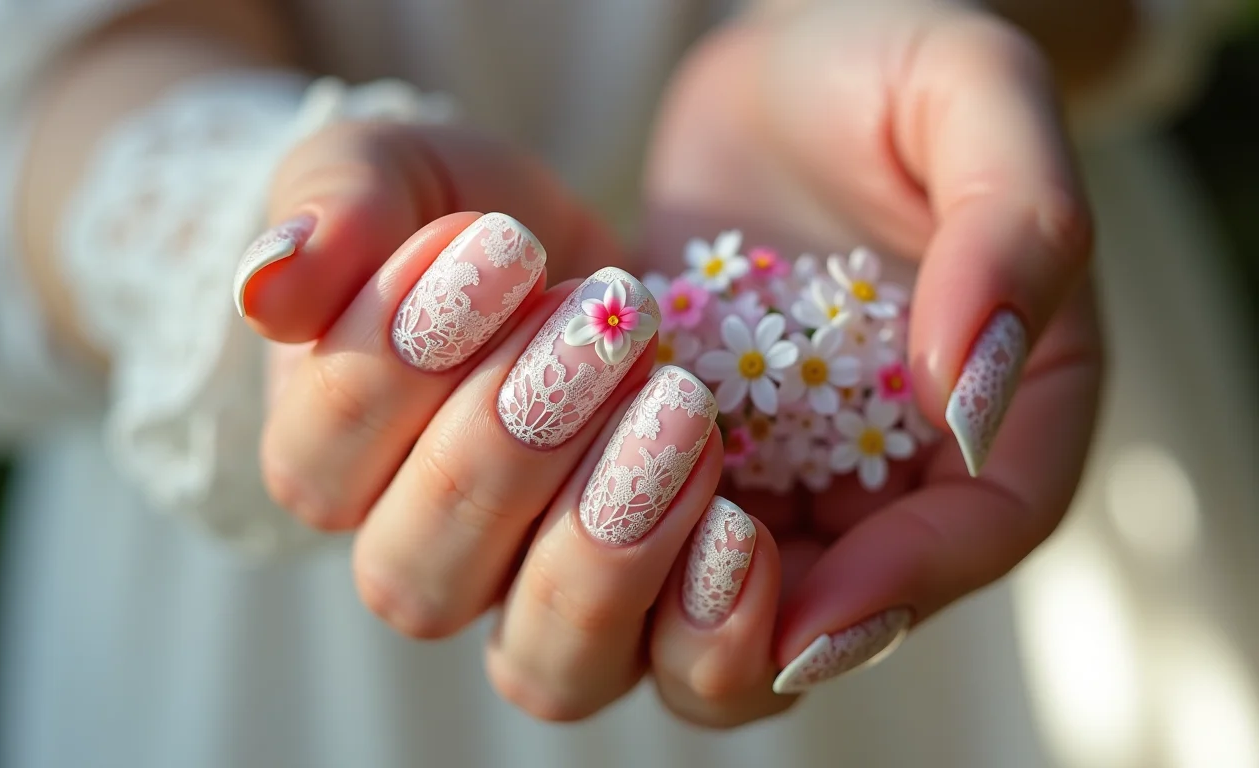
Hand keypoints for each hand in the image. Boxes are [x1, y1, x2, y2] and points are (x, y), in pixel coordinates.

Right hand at [239, 121, 756, 721]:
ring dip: (606, 540)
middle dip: (513, 442)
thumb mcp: (395, 172)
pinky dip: (706, 623)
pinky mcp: (659, 622)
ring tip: (675, 406)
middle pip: (425, 574)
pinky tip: (736, 521)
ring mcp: (544, 613)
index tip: (499, 242)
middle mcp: (427, 565)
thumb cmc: (465, 224)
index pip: (324, 461)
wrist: (581, 266)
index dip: (400, 360)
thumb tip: (265, 285)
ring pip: (544, 662)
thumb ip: (329, 210)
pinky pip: (678, 679)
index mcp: (333, 467)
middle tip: (603, 321)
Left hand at [635, 0, 1102, 724]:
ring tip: (600, 474)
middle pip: (816, 634)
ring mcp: (769, 481)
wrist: (784, 75)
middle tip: (674, 525)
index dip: (891, 593)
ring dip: (641, 588)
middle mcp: (880, 482)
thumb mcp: (976, 100)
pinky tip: (545, 441)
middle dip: (739, 624)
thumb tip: (968, 392)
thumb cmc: (894, 73)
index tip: (794, 597)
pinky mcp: (673, 460)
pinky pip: (623, 539)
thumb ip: (1013, 228)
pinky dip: (580, 519)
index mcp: (993, 423)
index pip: (968, 547)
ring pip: (696, 621)